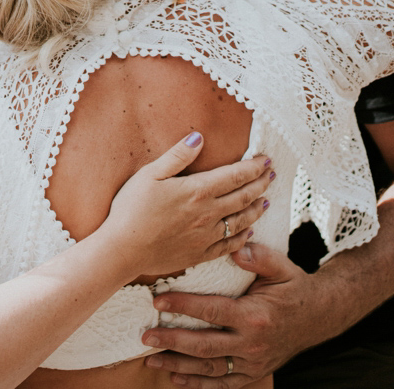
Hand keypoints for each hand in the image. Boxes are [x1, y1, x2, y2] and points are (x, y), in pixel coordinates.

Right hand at [100, 133, 273, 278]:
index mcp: (197, 191)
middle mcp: (207, 214)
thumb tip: (198, 138)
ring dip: (256, 209)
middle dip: (260, 184)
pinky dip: (243, 237)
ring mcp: (205, 237)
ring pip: (241, 221)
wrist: (122, 250)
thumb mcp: (149, 175)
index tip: (265, 160)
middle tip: (271, 175)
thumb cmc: (131, 209)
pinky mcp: (200, 255)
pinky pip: (229, 245)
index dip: (253, 167)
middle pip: (243, 197)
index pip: (234, 176)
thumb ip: (177, 157)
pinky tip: (249, 231)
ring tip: (266, 200)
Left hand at [142, 244, 321, 387]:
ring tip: (151, 360)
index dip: (183, 306)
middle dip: (172, 341)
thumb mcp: (281, 266)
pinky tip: (176, 379)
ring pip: (209, 369)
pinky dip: (198, 385)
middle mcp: (252, 343)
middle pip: (204, 346)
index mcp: (255, 315)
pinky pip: (222, 384)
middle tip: (146, 335)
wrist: (319, 316)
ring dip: (178, 366)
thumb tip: (234, 248)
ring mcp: (252, 362)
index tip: (158, 301)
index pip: (212, 311)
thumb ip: (258, 256)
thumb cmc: (294, 287)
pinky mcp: (253, 374)